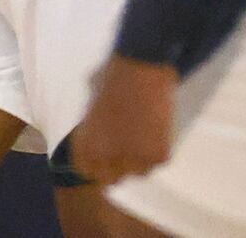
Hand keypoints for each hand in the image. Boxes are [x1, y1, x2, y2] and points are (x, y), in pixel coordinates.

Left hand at [72, 55, 178, 184]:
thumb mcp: (91, 106)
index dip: (96, 164)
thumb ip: (93, 130)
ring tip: (141, 132)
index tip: (103, 157)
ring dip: (139, 159)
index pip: (86, 170)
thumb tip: (100, 144)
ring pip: (138, 172)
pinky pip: (157, 162)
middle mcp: (107, 157)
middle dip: (117, 166)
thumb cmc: (112, 79)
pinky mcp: (159, 155)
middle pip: (112, 178)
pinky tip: (153, 128)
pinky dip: (157, 149)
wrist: (140, 66)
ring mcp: (135, 159)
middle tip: (126, 147)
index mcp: (86, 144)